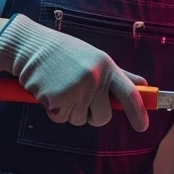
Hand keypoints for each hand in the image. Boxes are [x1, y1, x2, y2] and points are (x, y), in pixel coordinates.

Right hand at [0, 14, 148, 131]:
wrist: (31, 46)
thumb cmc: (64, 53)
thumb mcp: (95, 58)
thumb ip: (118, 74)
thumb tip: (143, 85)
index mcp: (106, 67)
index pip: (130, 93)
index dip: (138, 112)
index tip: (143, 126)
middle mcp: (94, 79)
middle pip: (103, 117)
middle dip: (93, 115)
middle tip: (80, 97)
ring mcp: (76, 90)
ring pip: (80, 120)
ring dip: (70, 110)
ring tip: (61, 87)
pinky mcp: (57, 100)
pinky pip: (61, 118)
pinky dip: (54, 110)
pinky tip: (49, 91)